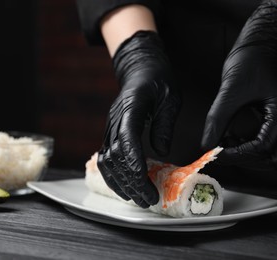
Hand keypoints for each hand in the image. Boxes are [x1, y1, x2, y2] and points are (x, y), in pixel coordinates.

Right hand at [97, 31, 180, 207]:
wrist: (140, 66)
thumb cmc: (158, 78)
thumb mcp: (170, 97)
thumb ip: (165, 124)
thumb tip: (161, 152)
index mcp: (131, 108)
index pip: (127, 140)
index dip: (133, 163)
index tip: (144, 182)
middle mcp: (115, 120)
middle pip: (115, 156)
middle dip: (130, 181)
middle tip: (148, 198)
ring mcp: (110, 126)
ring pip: (106, 159)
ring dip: (119, 182)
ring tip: (136, 197)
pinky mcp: (111, 132)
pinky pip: (106, 156)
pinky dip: (113, 174)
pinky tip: (124, 185)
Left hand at [201, 0, 276, 169]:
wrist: (258, 46)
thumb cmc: (248, 62)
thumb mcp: (229, 92)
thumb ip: (217, 121)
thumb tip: (206, 146)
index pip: (262, 148)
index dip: (237, 155)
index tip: (217, 152)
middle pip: (270, 158)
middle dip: (244, 158)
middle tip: (222, 150)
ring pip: (269, 155)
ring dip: (246, 155)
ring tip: (225, 142)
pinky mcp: (273, 120)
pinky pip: (264, 144)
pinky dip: (246, 147)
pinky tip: (230, 137)